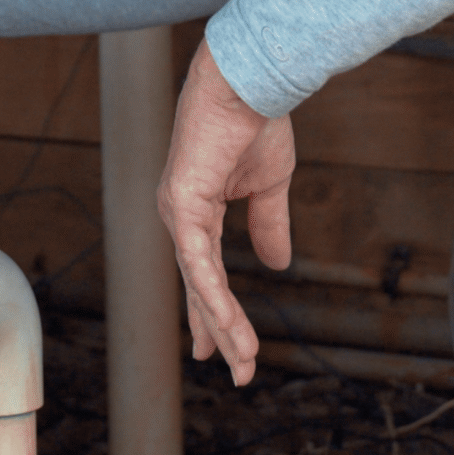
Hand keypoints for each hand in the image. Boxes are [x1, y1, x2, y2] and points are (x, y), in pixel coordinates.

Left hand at [156, 40, 293, 385]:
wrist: (251, 83)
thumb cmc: (255, 123)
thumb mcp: (269, 187)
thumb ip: (269, 226)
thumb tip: (276, 264)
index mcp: (196, 210)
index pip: (203, 273)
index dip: (212, 311)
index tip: (219, 348)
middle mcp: (179, 214)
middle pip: (198, 285)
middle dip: (217, 330)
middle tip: (234, 371)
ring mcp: (177, 209)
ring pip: (199, 281)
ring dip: (222, 323)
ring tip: (243, 360)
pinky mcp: (182, 202)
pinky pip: (197, 259)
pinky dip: (211, 293)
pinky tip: (224, 323)